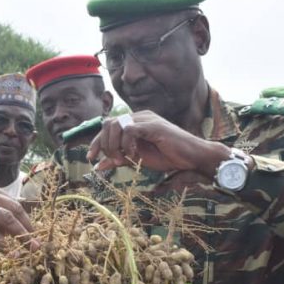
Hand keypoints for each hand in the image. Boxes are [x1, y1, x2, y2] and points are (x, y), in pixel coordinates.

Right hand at [0, 178, 37, 250]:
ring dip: (21, 234)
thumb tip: (1, 226)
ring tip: (30, 248)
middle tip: (36, 241)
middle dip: (27, 226)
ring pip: (5, 218)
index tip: (30, 230)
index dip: (24, 216)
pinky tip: (8, 252)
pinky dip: (2, 243)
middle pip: (12, 208)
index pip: (10, 200)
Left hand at [87, 111, 228, 176]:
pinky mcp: (153, 125)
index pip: (108, 127)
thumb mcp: (137, 159)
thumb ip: (119, 159)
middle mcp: (139, 117)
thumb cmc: (168, 157)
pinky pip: (130, 130)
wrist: (192, 157)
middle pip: (108, 124)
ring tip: (122, 159)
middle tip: (109, 160)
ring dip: (114, 145)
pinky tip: (133, 155)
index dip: (97, 142)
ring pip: (116, 125)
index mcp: (134, 123)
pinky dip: (127, 144)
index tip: (91, 158)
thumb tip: (99, 166)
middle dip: (102, 144)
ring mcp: (146, 119)